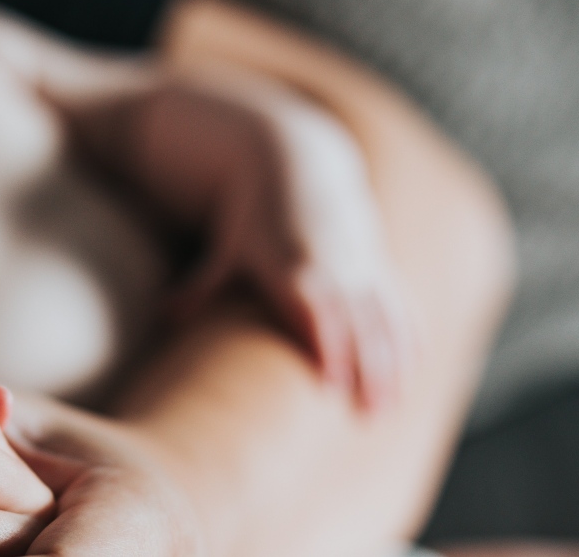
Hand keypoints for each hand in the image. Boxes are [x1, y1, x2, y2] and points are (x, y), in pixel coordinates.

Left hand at [148, 82, 412, 407]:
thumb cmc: (250, 217)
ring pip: (385, 317)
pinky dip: (408, 335)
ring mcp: (361, 263)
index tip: (331, 387)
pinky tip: (414, 369)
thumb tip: (164, 311)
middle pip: (358, 323)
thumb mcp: (225, 247)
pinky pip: (399, 301)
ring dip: (393, 363)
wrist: (295, 162)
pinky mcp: (377, 262)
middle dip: (368, 369)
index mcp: (294, 263)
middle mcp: (335, 264)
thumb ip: (200, 285)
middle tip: (371, 416)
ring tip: (392, 408)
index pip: (316, 311)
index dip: (327, 346)